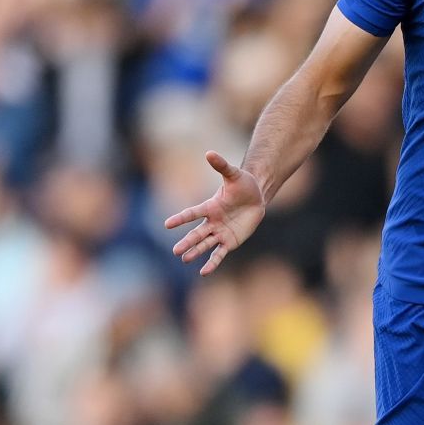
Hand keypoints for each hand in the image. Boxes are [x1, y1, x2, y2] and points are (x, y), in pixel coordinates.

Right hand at [164, 151, 266, 275]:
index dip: (181, 219)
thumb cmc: (243, 184)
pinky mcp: (230, 241)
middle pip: (197, 233)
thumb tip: (209, 153)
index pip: (193, 213)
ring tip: (184, 258)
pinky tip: (204, 272)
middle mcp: (212, 221)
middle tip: (175, 251)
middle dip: (187, 242)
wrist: (256, 197)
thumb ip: (222, 165)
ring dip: (195, 252)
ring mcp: (220, 232)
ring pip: (205, 244)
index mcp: (211, 206)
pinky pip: (220, 253)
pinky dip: (212, 262)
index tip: (167, 224)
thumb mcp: (234, 174)